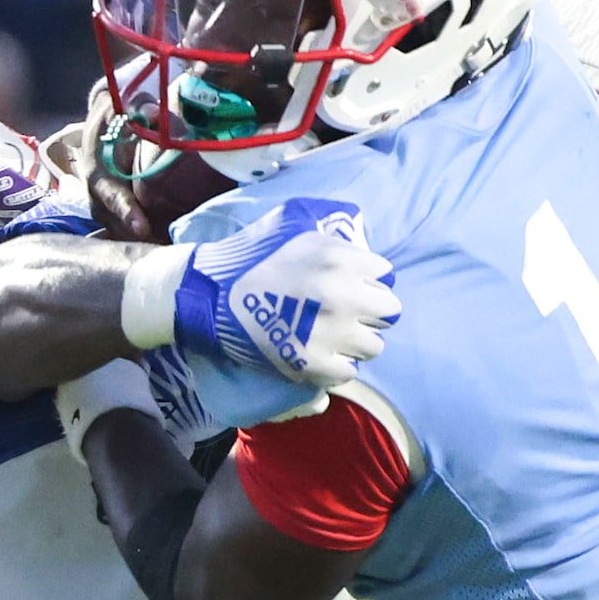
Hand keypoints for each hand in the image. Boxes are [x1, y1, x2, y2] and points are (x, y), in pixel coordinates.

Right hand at [163, 198, 400, 390]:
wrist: (210, 295)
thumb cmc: (250, 256)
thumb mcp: (294, 227)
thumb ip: (333, 238)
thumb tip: (362, 250)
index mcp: (340, 259)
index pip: (385, 274)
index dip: (369, 280)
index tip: (353, 285)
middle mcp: (342, 296)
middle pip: (389, 312)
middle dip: (370, 311)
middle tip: (347, 313)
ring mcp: (330, 333)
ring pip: (374, 346)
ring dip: (356, 341)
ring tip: (334, 336)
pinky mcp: (313, 364)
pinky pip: (348, 372)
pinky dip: (336, 365)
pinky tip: (319, 354)